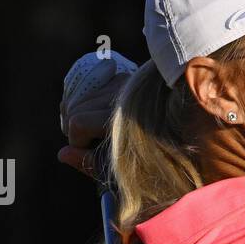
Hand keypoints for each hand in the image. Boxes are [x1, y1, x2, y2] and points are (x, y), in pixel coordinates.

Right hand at [57, 49, 139, 179]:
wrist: (182, 137)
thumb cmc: (151, 159)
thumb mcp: (120, 167)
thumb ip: (89, 161)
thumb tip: (62, 154)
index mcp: (124, 119)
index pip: (78, 122)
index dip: (76, 141)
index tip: (86, 152)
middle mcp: (124, 95)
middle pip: (76, 108)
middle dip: (75, 129)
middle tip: (90, 144)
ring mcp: (123, 81)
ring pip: (81, 97)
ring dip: (82, 114)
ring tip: (96, 132)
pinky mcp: (123, 76)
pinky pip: (91, 86)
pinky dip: (88, 101)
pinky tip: (97, 116)